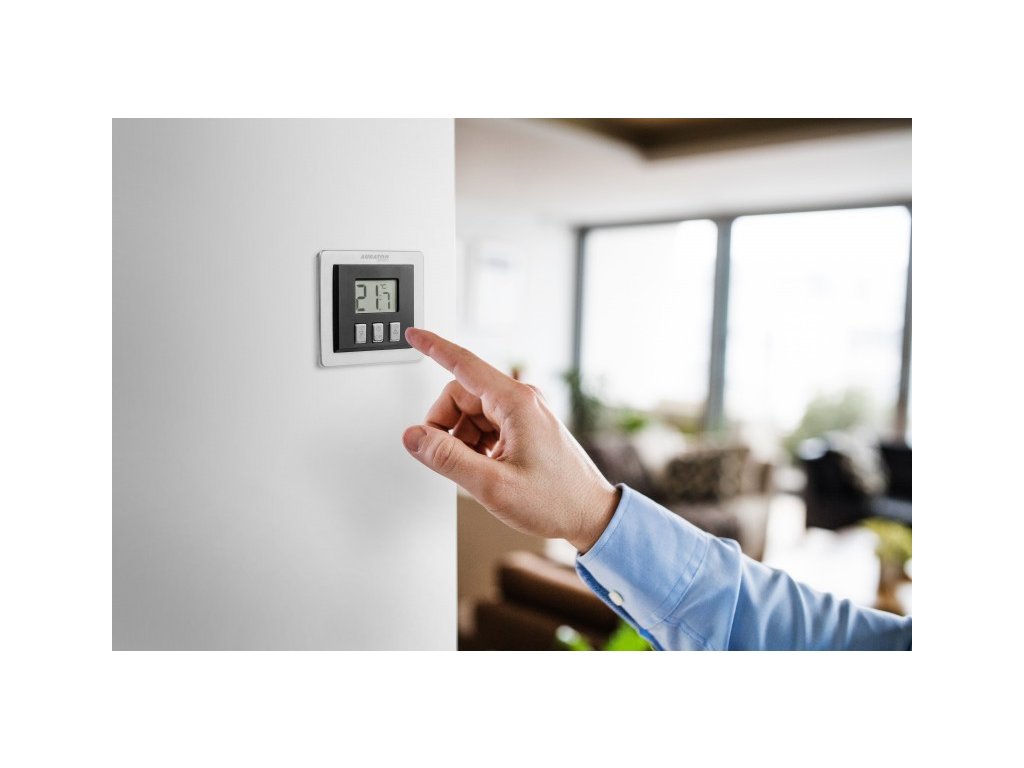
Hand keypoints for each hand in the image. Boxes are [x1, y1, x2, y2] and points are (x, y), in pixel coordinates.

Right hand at [401, 328, 619, 552]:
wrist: (591, 515)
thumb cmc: (556, 500)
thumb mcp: (492, 485)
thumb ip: (447, 458)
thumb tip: (414, 436)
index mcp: (515, 402)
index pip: (463, 364)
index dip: (433, 347)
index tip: (414, 334)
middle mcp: (521, 401)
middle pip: (461, 394)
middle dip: (443, 422)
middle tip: (441, 454)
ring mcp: (525, 414)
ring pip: (472, 412)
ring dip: (461, 438)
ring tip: (474, 469)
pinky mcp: (526, 428)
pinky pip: (487, 425)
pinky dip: (475, 444)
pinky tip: (485, 467)